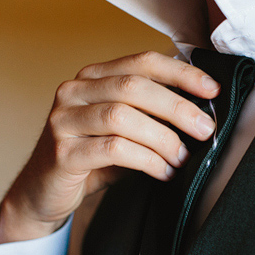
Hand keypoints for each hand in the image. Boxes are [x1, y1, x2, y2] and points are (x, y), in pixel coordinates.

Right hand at [0, 51, 220, 243]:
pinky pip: (112, 149)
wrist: (43, 193)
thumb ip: (151, 115)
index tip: (212, 89)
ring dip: (162, 138)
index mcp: (92, 77)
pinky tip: (163, 172)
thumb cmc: (92, 159)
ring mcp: (64, 120)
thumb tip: (202, 113)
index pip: (142, 62)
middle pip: (133, 87)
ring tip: (182, 157)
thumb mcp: (124, 130)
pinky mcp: (62, 152)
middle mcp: (74, 91)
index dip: (180, 73)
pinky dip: (146, 160)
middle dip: (177, 107)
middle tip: (205, 129)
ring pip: (122, 116)